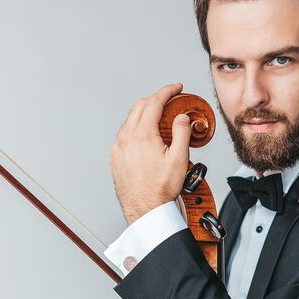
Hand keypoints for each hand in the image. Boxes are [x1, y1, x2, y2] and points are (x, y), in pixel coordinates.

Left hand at [110, 83, 192, 224]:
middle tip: (170, 100)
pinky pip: (124, 134)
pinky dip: (135, 128)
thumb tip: (182, 117)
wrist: (145, 210)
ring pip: (130, 120)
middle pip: (140, 107)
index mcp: (142, 135)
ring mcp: (118, 148)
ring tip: (160, 119)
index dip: (167, 91)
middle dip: (155, 99)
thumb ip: (182, 133)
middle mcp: (126, 138)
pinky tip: (146, 136)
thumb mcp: (179, 158)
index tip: (176, 88)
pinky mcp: (115, 158)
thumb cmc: (160, 190)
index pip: (154, 102)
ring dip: (144, 114)